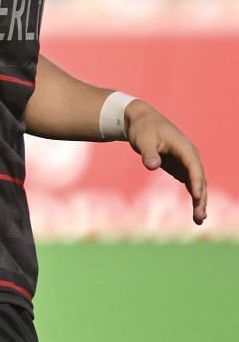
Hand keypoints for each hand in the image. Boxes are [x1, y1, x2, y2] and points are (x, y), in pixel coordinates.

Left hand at [124, 100, 208, 224]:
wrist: (141, 121)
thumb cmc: (142, 129)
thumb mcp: (143, 139)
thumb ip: (148, 152)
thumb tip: (151, 165)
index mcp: (184, 147)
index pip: (194, 167)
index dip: (196, 182)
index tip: (196, 197)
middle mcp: (190, 156)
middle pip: (199, 179)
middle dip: (200, 198)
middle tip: (199, 217)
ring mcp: (187, 162)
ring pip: (197, 183)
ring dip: (200, 200)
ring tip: (199, 220)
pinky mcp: (180, 167)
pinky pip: (191, 183)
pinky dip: (194, 196)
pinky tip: (196, 211)